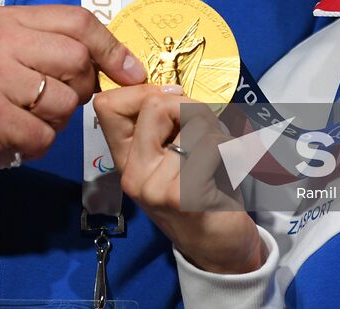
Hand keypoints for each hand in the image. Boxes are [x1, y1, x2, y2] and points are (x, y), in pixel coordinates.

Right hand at [0, 5, 146, 188]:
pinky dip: (37, 145)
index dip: (111, 47)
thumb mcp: (0, 54)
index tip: (130, 71)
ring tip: (26, 121)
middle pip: (77, 60)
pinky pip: (45, 135)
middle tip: (57, 103)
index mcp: (4, 21)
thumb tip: (114, 59)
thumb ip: (47, 47)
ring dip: (56, 121)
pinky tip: (14, 140)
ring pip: (65, 101)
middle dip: (80, 88)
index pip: (76, 21)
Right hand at [94, 85, 265, 274]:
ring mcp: (154, 186)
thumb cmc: (203, 194)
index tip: (171, 102)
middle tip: (206, 130)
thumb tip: (170, 90)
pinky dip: (231, 149)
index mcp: (127, 159)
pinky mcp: (182, 195)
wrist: (221, 250)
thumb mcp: (174, 157)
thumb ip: (165, 125)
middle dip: (189, 106)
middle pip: (153, 103)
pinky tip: (231, 168)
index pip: (108, 105)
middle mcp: (133, 172)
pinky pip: (211, 145)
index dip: (142, 91)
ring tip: (221, 154)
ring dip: (216, 130)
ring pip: (191, 122)